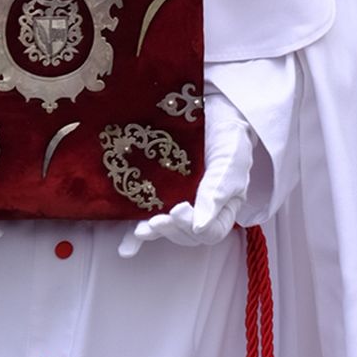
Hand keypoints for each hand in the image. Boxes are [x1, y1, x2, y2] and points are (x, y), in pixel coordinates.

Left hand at [118, 94, 253, 257]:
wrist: (213, 107)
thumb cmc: (228, 133)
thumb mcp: (230, 159)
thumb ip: (218, 190)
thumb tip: (200, 227)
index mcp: (224, 206)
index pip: (210, 231)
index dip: (193, 226)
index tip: (180, 209)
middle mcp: (201, 208)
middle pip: (187, 235)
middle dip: (171, 230)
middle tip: (158, 220)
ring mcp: (178, 201)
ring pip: (167, 229)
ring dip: (153, 233)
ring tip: (141, 231)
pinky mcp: (159, 193)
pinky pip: (147, 218)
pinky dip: (135, 236)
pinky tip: (126, 250)